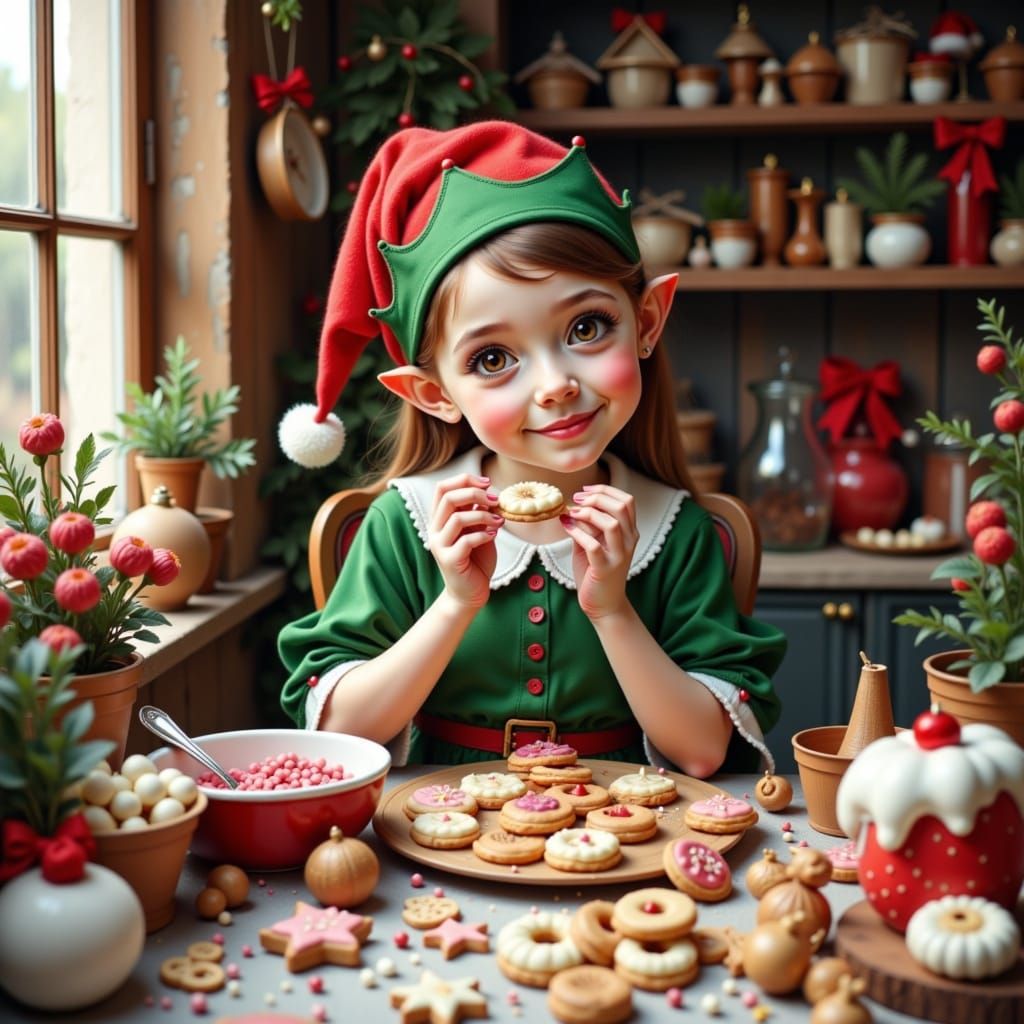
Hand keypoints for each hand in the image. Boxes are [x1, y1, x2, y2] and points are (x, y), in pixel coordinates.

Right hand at [428, 473, 502, 609]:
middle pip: (448, 498)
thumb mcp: (478, 530)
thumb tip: (489, 492)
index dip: (465, 480)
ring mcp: (440, 545)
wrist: (469, 593)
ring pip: (457, 518)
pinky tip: (494, 535)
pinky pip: (466, 540)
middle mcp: (435, 529)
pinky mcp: (450, 561)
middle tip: (495, 500)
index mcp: (440, 519)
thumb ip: (478, 512)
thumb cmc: (475, 560)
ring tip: (499, 521)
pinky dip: (484, 534)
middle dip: (475, 493)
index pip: (443, 488)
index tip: (487, 483)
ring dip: (483, 515)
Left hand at [560, 484, 638, 619]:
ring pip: (611, 524)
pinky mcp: (605, 569)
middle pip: (621, 507)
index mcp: (628, 532)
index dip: (605, 490)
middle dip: (596, 498)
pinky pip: (593, 545)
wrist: (604, 605)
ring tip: (572, 513)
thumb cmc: (596, 572)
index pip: (626, 501)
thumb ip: (586, 526)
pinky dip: (578, 532)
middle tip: (576, 499)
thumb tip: (571, 507)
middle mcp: (628, 541)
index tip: (584, 490)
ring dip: (588, 514)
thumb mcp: (592, 543)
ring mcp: (619, 555)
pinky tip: (566, 527)